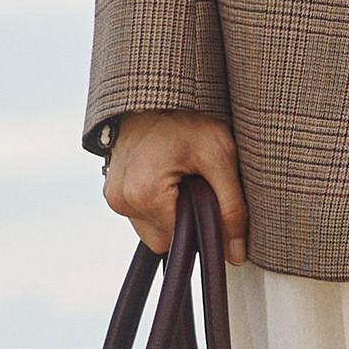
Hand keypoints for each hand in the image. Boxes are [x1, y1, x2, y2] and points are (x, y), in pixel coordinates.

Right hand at [102, 111, 250, 262]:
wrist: (155, 93)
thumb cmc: (187, 118)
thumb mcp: (220, 156)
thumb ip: (232, 208)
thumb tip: (236, 255)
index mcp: (143, 195)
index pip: (180, 242)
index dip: (201, 226)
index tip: (207, 198)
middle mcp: (121, 200)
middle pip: (163, 241)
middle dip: (183, 221)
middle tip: (195, 185)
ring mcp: (112, 196)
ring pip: (151, 230)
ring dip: (169, 212)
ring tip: (180, 177)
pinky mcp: (112, 190)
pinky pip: (141, 214)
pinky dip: (157, 203)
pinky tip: (167, 177)